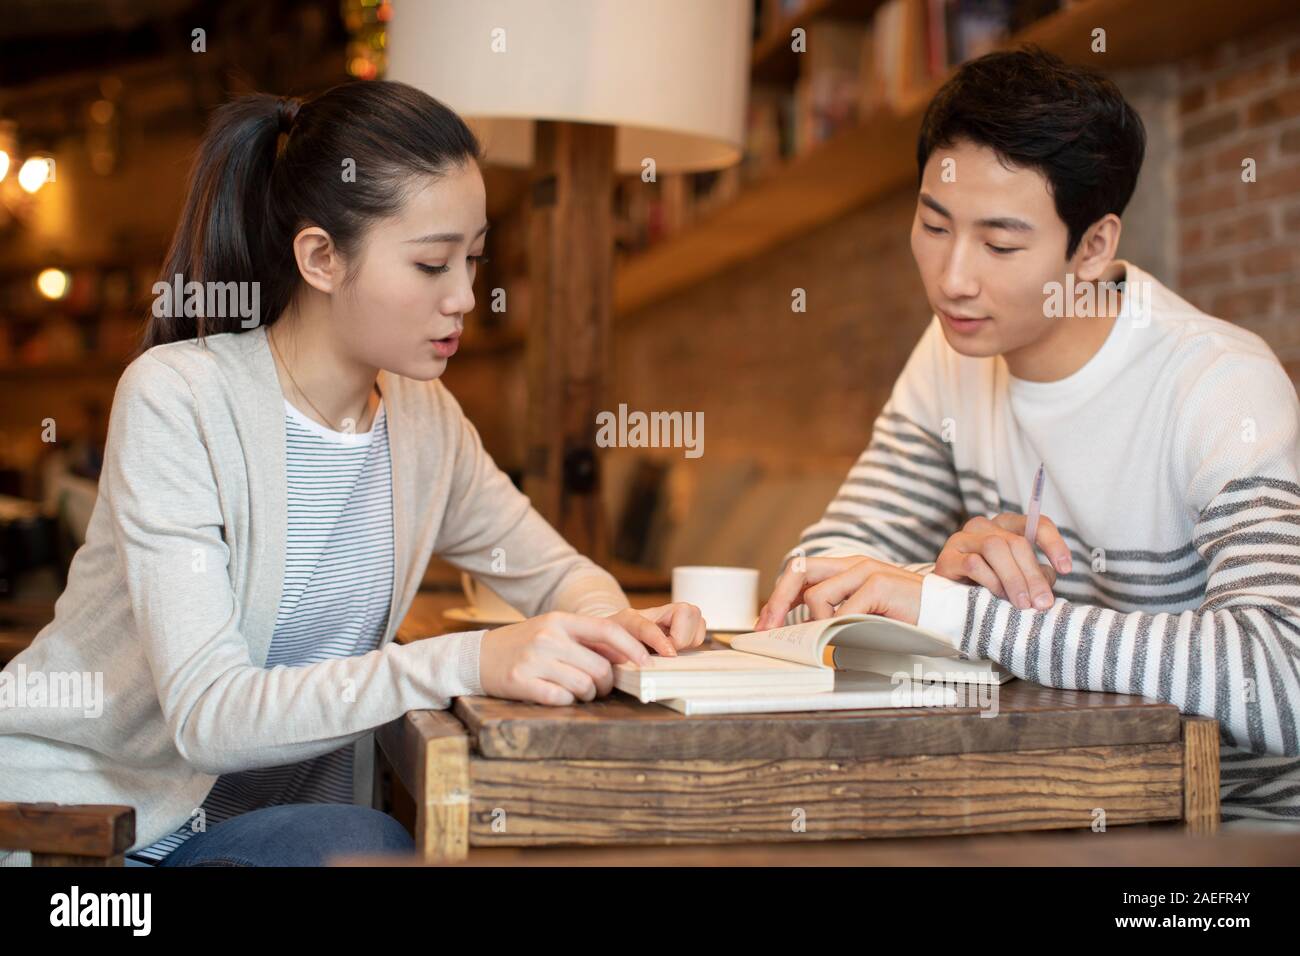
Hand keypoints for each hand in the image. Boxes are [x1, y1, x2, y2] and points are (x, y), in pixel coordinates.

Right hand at [478, 603, 707, 706]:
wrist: (477, 656)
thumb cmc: (524, 644)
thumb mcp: (553, 630)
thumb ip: (586, 639)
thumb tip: (629, 653)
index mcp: (560, 620)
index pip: (608, 631)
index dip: (633, 649)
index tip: (647, 664)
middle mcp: (548, 637)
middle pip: (601, 668)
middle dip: (607, 684)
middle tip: (600, 689)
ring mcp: (534, 660)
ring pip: (584, 687)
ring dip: (587, 696)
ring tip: (576, 692)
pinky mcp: (521, 682)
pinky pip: (561, 700)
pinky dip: (565, 702)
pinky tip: (556, 695)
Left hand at [756, 556, 922, 628]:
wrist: (948, 613)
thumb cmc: (906, 617)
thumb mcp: (863, 612)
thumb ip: (835, 613)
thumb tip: (799, 630)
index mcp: (846, 568)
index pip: (799, 573)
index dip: (778, 597)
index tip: (765, 623)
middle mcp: (853, 564)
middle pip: (798, 572)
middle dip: (777, 602)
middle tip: (768, 629)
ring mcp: (866, 571)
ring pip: (816, 596)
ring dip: (815, 624)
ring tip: (828, 641)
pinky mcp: (879, 584)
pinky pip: (843, 612)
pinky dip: (837, 630)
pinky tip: (844, 640)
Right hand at [934, 513, 1070, 610]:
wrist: (947, 598)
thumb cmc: (987, 587)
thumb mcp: (1018, 579)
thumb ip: (1035, 577)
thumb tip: (1046, 589)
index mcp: (1007, 527)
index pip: (1036, 524)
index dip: (1054, 544)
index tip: (1066, 569)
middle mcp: (984, 527)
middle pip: (1017, 542)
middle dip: (1033, 574)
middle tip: (1042, 602)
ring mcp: (963, 539)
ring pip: (995, 547)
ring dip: (1013, 579)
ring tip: (1021, 603)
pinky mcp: (948, 557)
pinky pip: (973, 563)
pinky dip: (990, 581)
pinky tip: (995, 596)